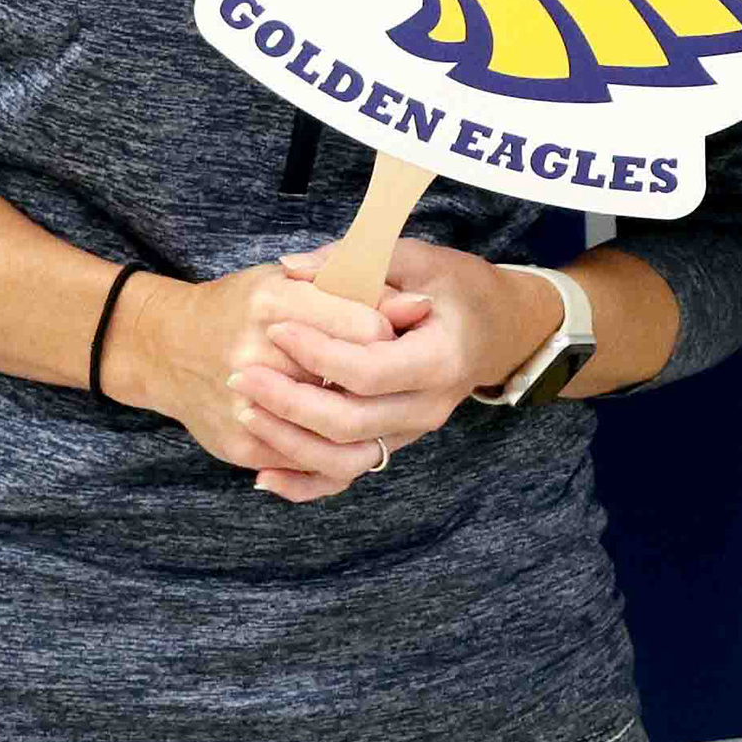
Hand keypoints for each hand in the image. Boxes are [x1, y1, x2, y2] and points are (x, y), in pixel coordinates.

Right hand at [106, 259, 398, 500]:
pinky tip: (353, 438)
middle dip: (384, 384)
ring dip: (370, 427)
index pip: (365, 329)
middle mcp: (256, 354)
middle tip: (398, 378)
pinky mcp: (241, 446)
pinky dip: (339, 455)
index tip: (400, 335)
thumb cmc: (240, 305)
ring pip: (338, 435)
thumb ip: (355, 289)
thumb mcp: (293, 281)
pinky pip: (308, 466)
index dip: (392, 336)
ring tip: (381, 412)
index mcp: (274, 302)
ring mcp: (247, 406)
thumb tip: (422, 306)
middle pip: (353, 383)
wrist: (166, 347)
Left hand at [234, 235, 559, 477]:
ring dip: (290, 443)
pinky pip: (347, 474)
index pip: (370, 371)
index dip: (318, 354)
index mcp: (439, 359)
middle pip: (351, 423)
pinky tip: (264, 477)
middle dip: (290, 402)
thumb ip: (355, 261)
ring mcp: (411, 432)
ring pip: (344, 459)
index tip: (276, 328)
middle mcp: (427, 407)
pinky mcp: (394, 443)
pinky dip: (305, 484)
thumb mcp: (417, 258)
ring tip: (246, 411)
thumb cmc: (457, 286)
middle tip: (243, 374)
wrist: (498, 330)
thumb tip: (291, 268)